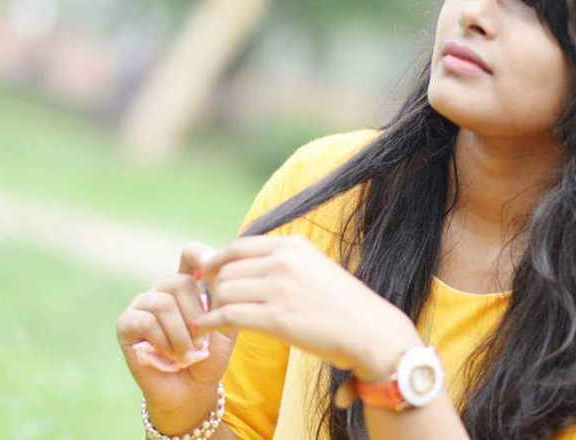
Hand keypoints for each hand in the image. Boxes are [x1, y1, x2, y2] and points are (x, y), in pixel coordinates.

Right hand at [116, 242, 232, 431]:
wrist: (192, 390)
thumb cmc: (209, 356)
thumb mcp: (225, 323)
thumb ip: (224, 296)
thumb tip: (218, 267)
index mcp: (188, 283)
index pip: (191, 254)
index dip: (201, 257)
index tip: (210, 272)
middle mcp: (163, 288)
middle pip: (180, 282)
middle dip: (196, 316)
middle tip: (201, 342)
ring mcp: (142, 304)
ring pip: (163, 302)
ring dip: (180, 333)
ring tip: (187, 353)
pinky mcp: (126, 324)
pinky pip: (146, 321)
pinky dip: (163, 341)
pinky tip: (170, 355)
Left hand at [195, 234, 421, 405]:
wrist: (369, 330)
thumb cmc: (343, 304)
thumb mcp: (313, 266)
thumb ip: (282, 262)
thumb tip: (245, 265)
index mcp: (292, 246)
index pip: (238, 246)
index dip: (217, 261)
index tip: (207, 273)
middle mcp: (283, 262)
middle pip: (227, 270)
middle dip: (215, 287)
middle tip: (212, 302)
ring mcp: (279, 289)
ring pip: (224, 291)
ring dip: (214, 305)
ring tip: (214, 316)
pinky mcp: (276, 318)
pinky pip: (229, 315)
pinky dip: (212, 321)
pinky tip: (207, 327)